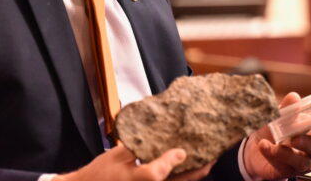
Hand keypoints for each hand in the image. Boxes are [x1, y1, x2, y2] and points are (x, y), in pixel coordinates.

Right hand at [56, 144, 214, 180]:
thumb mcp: (115, 155)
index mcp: (133, 179)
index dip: (169, 161)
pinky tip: (186, 168)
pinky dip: (180, 178)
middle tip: (211, 158)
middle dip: (196, 172)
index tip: (181, 151)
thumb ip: (136, 147)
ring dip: (191, 176)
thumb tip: (153, 134)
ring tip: (204, 162)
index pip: (155, 173)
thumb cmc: (99, 174)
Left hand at [243, 92, 310, 179]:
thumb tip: (294, 97)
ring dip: (291, 152)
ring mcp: (303, 162)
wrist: (254, 146)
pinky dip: (274, 153)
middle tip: (295, 137)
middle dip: (309, 142)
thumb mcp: (278, 116)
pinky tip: (263, 145)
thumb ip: (288, 108)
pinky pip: (286, 166)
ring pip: (305, 162)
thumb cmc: (273, 129)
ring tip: (278, 142)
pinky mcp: (289, 171)